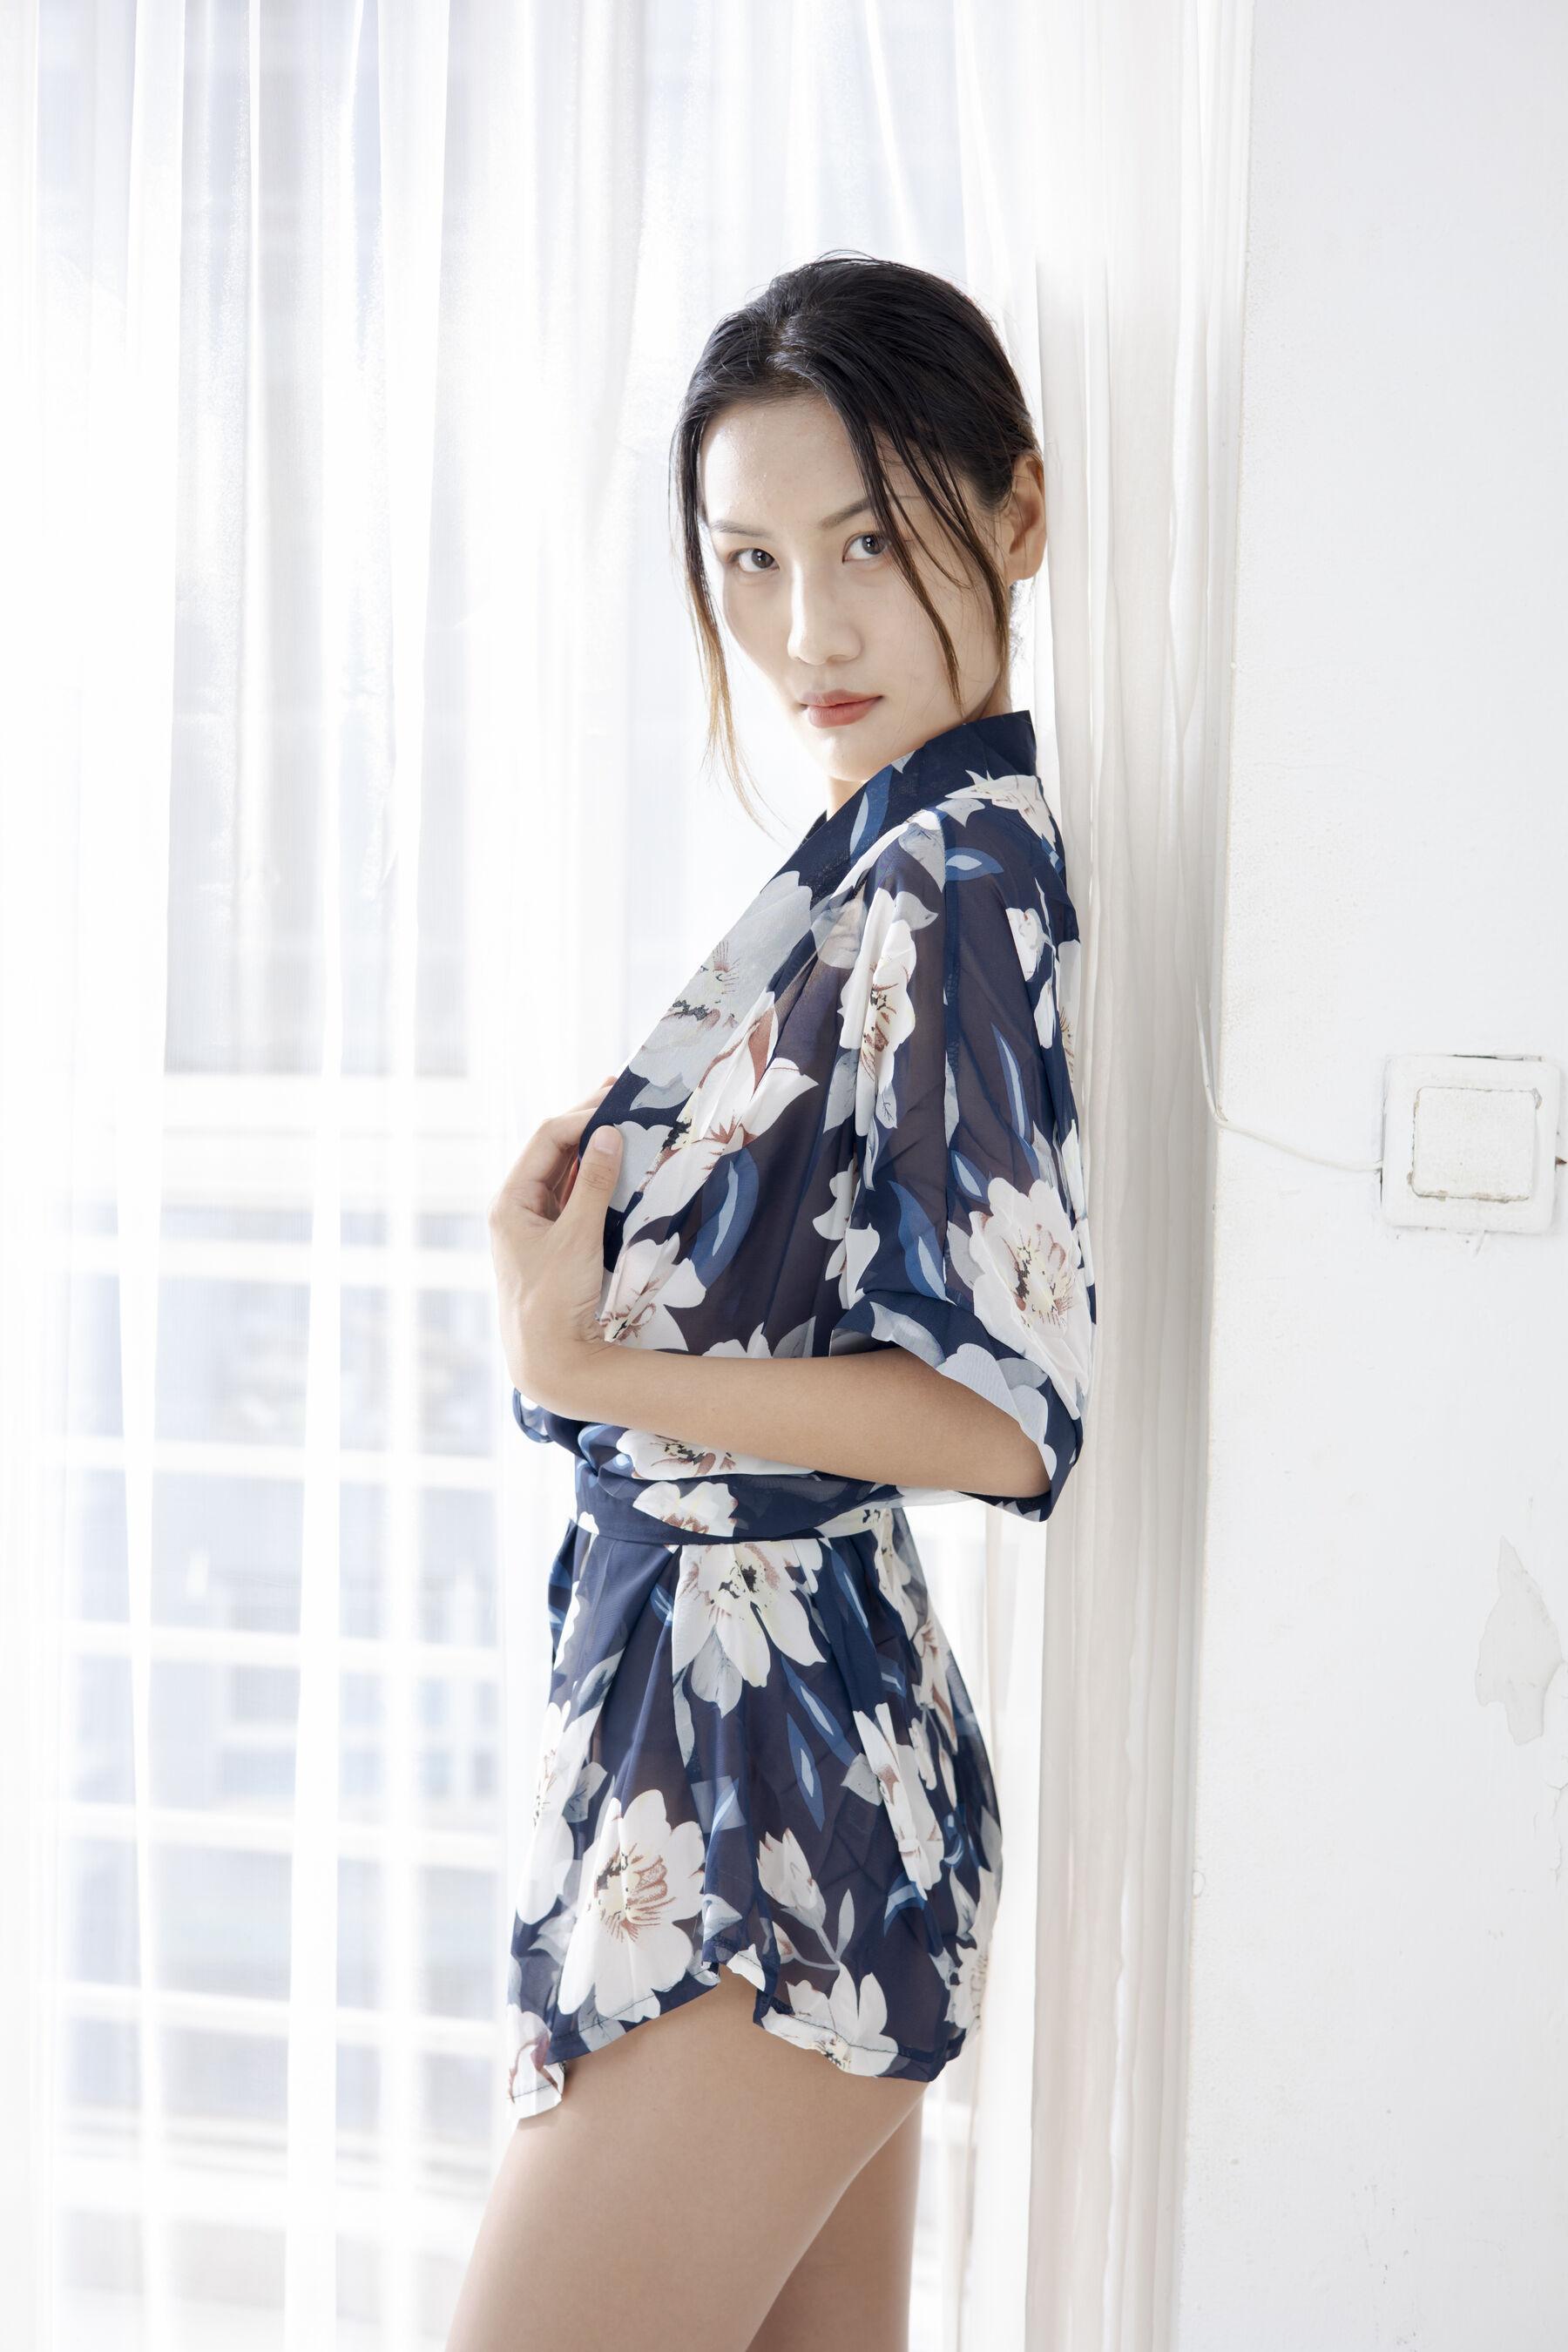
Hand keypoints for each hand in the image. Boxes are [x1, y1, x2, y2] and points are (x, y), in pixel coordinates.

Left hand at [488, 1072, 624, 1410]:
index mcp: (509, 1202)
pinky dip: (596, 1177)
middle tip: (619, 1093)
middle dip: (585, 1123)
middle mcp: (517, 1208)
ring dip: (593, 1148)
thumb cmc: (554, 1299)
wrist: (549, 1360)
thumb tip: (608, 1134)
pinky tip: (617, 1164)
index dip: (581, 1118)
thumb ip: (594, 1184)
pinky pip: (574, 1197)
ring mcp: (535, 1225)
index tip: (617, 1107)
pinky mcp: (554, 1242)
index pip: (546, 1141)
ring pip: (565, 1173)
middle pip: (553, 1151)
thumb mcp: (577, 1237)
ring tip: (623, 1119)